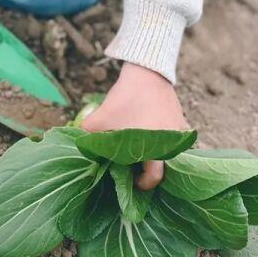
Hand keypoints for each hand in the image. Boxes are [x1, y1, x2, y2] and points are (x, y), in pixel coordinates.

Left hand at [82, 63, 187, 189]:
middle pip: (165, 169)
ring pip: (172, 154)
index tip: (134, 181)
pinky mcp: (181, 122)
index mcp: (154, 148)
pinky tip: (155, 138)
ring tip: (145, 152)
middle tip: (138, 170)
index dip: (144, 183)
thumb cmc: (125, 98)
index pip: (154, 177)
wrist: (147, 72)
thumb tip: (76, 148)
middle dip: (152, 172)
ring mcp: (179, 133)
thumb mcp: (101, 118)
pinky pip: (176, 140)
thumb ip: (87, 135)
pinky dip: (167, 143)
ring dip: (160, 157)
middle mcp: (171, 144)